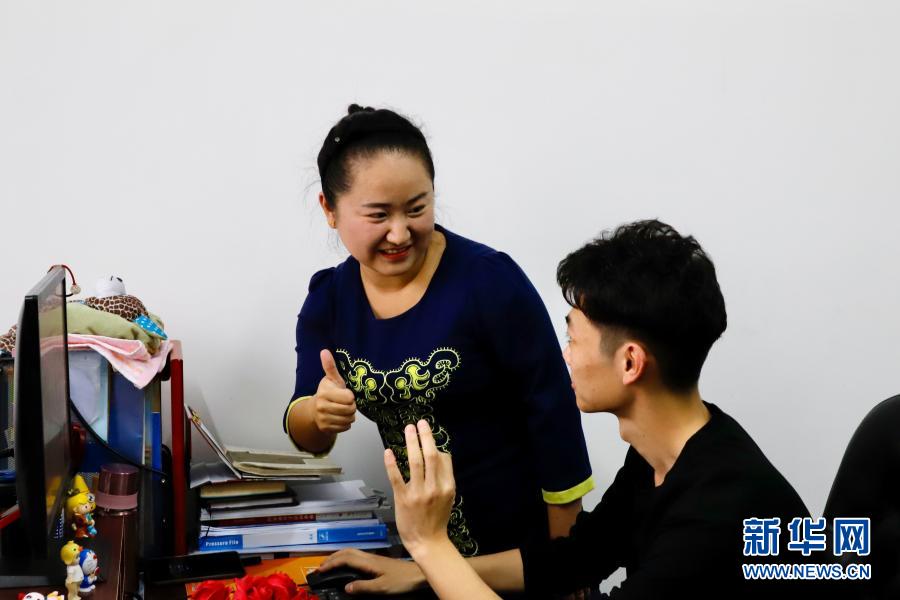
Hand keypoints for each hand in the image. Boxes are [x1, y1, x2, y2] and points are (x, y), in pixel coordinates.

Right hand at [312, 349, 356, 433]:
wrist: (314, 410)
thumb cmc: (328, 392)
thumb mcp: (331, 379)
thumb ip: (330, 366)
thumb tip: (324, 351)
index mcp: (324, 393)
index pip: (349, 398)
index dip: (350, 396)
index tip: (346, 394)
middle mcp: (321, 406)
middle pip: (350, 410)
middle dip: (352, 406)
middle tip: (346, 403)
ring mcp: (323, 419)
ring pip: (349, 419)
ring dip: (350, 415)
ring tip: (344, 410)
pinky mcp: (325, 428)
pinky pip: (345, 427)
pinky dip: (346, 423)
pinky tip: (340, 417)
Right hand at [317, 549, 425, 594]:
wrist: (419, 574)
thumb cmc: (402, 580)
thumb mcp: (382, 587)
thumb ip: (363, 587)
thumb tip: (345, 587)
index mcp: (368, 562)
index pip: (345, 559)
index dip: (331, 563)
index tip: (320, 570)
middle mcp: (369, 557)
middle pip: (347, 552)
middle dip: (332, 557)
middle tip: (321, 567)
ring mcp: (374, 558)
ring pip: (352, 552)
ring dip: (339, 556)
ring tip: (330, 564)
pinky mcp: (378, 561)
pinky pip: (358, 556)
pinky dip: (347, 558)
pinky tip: (348, 565)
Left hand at [386, 420, 455, 555]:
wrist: (428, 542)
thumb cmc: (437, 519)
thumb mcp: (449, 497)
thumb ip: (445, 477)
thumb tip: (440, 455)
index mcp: (448, 486)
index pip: (444, 459)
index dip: (437, 447)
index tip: (428, 437)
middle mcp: (434, 487)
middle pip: (431, 456)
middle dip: (426, 436)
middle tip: (421, 422)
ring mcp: (418, 492)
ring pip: (415, 462)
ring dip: (411, 443)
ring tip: (409, 428)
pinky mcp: (403, 498)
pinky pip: (396, 477)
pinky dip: (391, 463)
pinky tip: (388, 451)